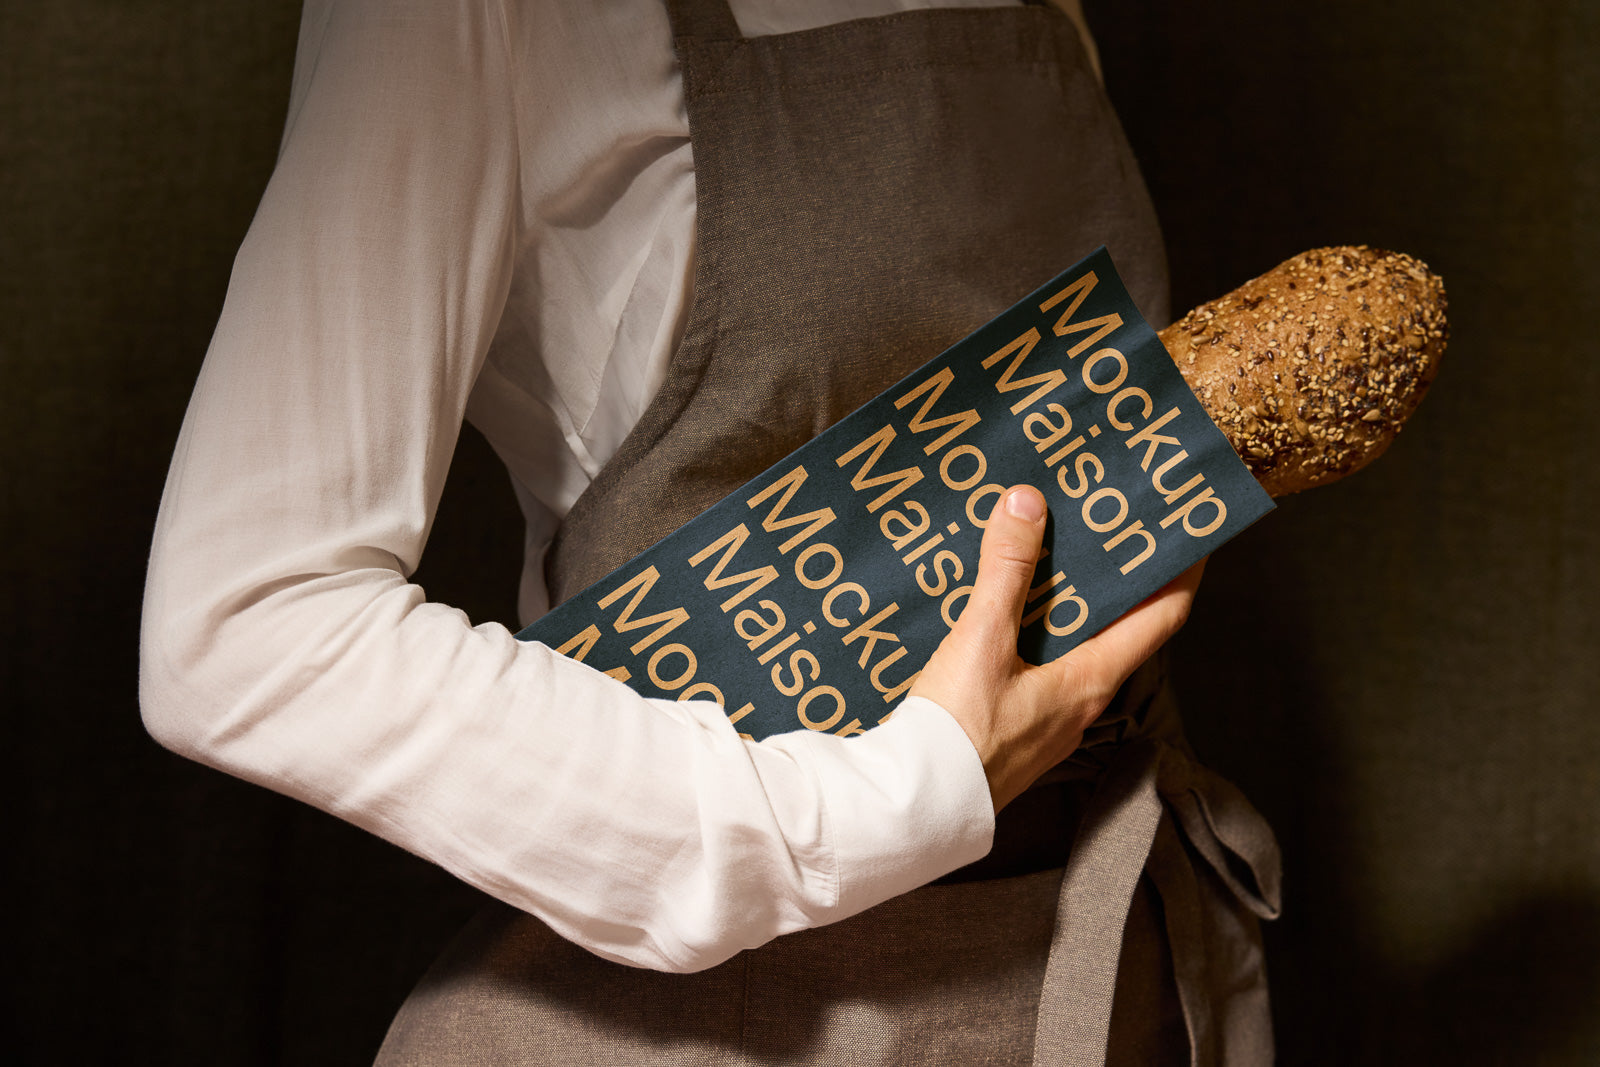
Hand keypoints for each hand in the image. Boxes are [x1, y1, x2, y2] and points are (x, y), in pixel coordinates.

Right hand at [910, 485, 1203, 811]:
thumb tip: (1028, 501)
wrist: (915, 807)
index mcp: (1090, 681)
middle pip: (1124, 634)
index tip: (1195, 535)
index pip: (1162, 618)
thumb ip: (1004, 570)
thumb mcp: (980, 639)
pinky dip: (1043, 638)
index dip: (1184, 574)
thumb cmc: (958, 729)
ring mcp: (1051, 724)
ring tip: (1062, 566)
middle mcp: (1082, 705)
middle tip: (1118, 537)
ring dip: (1081, 613)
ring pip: (1083, 654)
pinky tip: (1009, 622)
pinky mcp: (1017, 733)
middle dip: (1126, 586)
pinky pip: (1047, 673)